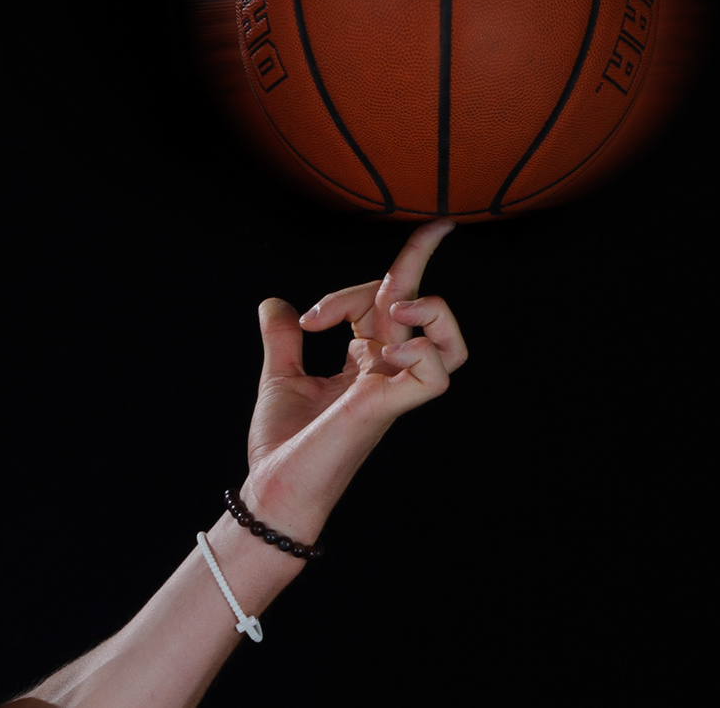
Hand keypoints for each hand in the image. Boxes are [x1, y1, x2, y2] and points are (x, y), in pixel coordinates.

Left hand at [239, 219, 467, 543]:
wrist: (270, 490)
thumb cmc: (283, 446)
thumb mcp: (281, 378)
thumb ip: (285, 341)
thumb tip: (276, 303)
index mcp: (363, 363)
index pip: (382, 303)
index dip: (356, 289)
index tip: (310, 316)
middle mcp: (383, 372)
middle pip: (414, 305)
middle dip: (417, 258)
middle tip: (430, 229)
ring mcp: (388, 390)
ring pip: (449, 345)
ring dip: (432, 310)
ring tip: (396, 303)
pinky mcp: (382, 407)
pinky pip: (433, 378)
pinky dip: (422, 351)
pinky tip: (386, 348)